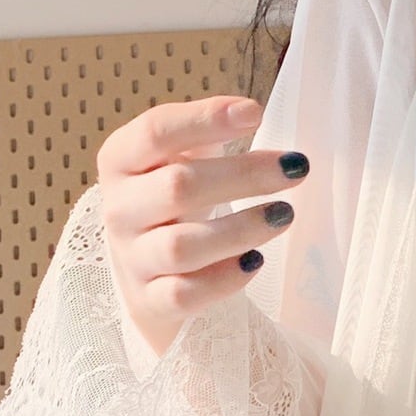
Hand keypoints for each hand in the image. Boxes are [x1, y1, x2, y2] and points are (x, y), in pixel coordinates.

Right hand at [95, 93, 309, 358]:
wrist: (145, 274)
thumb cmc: (171, 205)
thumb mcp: (174, 160)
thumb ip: (203, 133)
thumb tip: (247, 112)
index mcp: (120, 162)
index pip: (155, 132)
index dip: (204, 119)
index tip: (255, 112)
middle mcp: (119, 210)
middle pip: (179, 187)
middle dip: (244, 175)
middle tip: (296, 168)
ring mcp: (132, 259)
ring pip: (183, 245)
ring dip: (241, 229)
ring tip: (284, 213)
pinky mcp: (151, 302)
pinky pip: (186, 295)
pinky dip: (224, 279)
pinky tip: (255, 261)